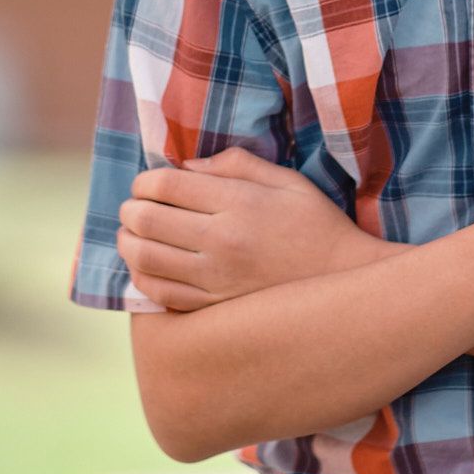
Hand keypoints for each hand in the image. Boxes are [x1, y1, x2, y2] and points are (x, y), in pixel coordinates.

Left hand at [117, 149, 377, 310]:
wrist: (345, 283)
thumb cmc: (316, 224)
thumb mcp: (286, 180)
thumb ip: (235, 164)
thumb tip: (186, 166)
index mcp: (239, 203)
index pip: (166, 184)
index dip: (145, 180)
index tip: (146, 182)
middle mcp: (222, 242)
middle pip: (147, 219)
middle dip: (131, 208)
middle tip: (134, 206)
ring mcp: (216, 280)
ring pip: (145, 259)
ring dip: (128, 242)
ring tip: (132, 234)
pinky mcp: (215, 308)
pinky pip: (160, 294)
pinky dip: (143, 277)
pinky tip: (147, 266)